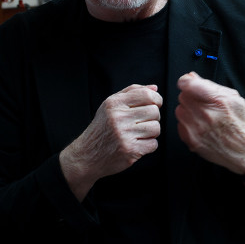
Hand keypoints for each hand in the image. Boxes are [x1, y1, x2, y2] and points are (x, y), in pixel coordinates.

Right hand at [59, 83, 163, 200]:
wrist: (87, 155)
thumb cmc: (101, 129)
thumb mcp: (110, 105)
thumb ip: (131, 93)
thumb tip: (154, 88)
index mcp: (114, 104)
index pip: (146, 95)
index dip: (157, 99)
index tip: (156, 104)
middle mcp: (118, 118)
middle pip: (154, 111)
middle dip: (153, 117)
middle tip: (143, 122)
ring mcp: (124, 135)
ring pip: (156, 128)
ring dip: (151, 132)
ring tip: (139, 134)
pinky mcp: (130, 150)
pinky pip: (153, 144)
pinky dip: (149, 145)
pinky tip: (137, 144)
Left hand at [175, 72, 244, 176]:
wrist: (244, 150)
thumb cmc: (239, 124)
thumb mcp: (233, 98)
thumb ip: (211, 86)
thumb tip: (192, 77)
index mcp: (217, 101)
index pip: (188, 84)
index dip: (186, 82)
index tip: (188, 84)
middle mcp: (206, 115)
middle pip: (183, 96)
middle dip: (191, 97)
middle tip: (202, 104)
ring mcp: (197, 129)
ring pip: (180, 110)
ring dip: (188, 111)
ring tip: (202, 117)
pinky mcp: (191, 141)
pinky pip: (180, 125)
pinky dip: (187, 124)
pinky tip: (200, 127)